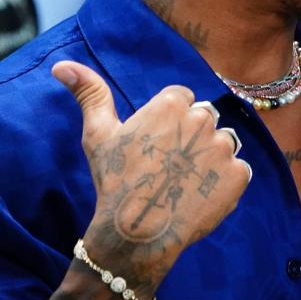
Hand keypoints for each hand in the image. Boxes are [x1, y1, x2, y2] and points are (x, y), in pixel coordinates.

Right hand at [52, 60, 251, 290]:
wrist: (136, 233)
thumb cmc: (115, 181)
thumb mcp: (99, 135)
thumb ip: (91, 95)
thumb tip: (61, 66)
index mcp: (173, 103)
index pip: (183, 100)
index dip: (169, 124)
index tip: (155, 146)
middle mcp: (203, 119)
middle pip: (204, 121)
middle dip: (190, 139)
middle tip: (167, 167)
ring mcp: (224, 147)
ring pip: (223, 144)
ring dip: (209, 159)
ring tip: (184, 181)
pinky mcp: (239, 174)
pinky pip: (238, 170)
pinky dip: (224, 183)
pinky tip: (200, 195)